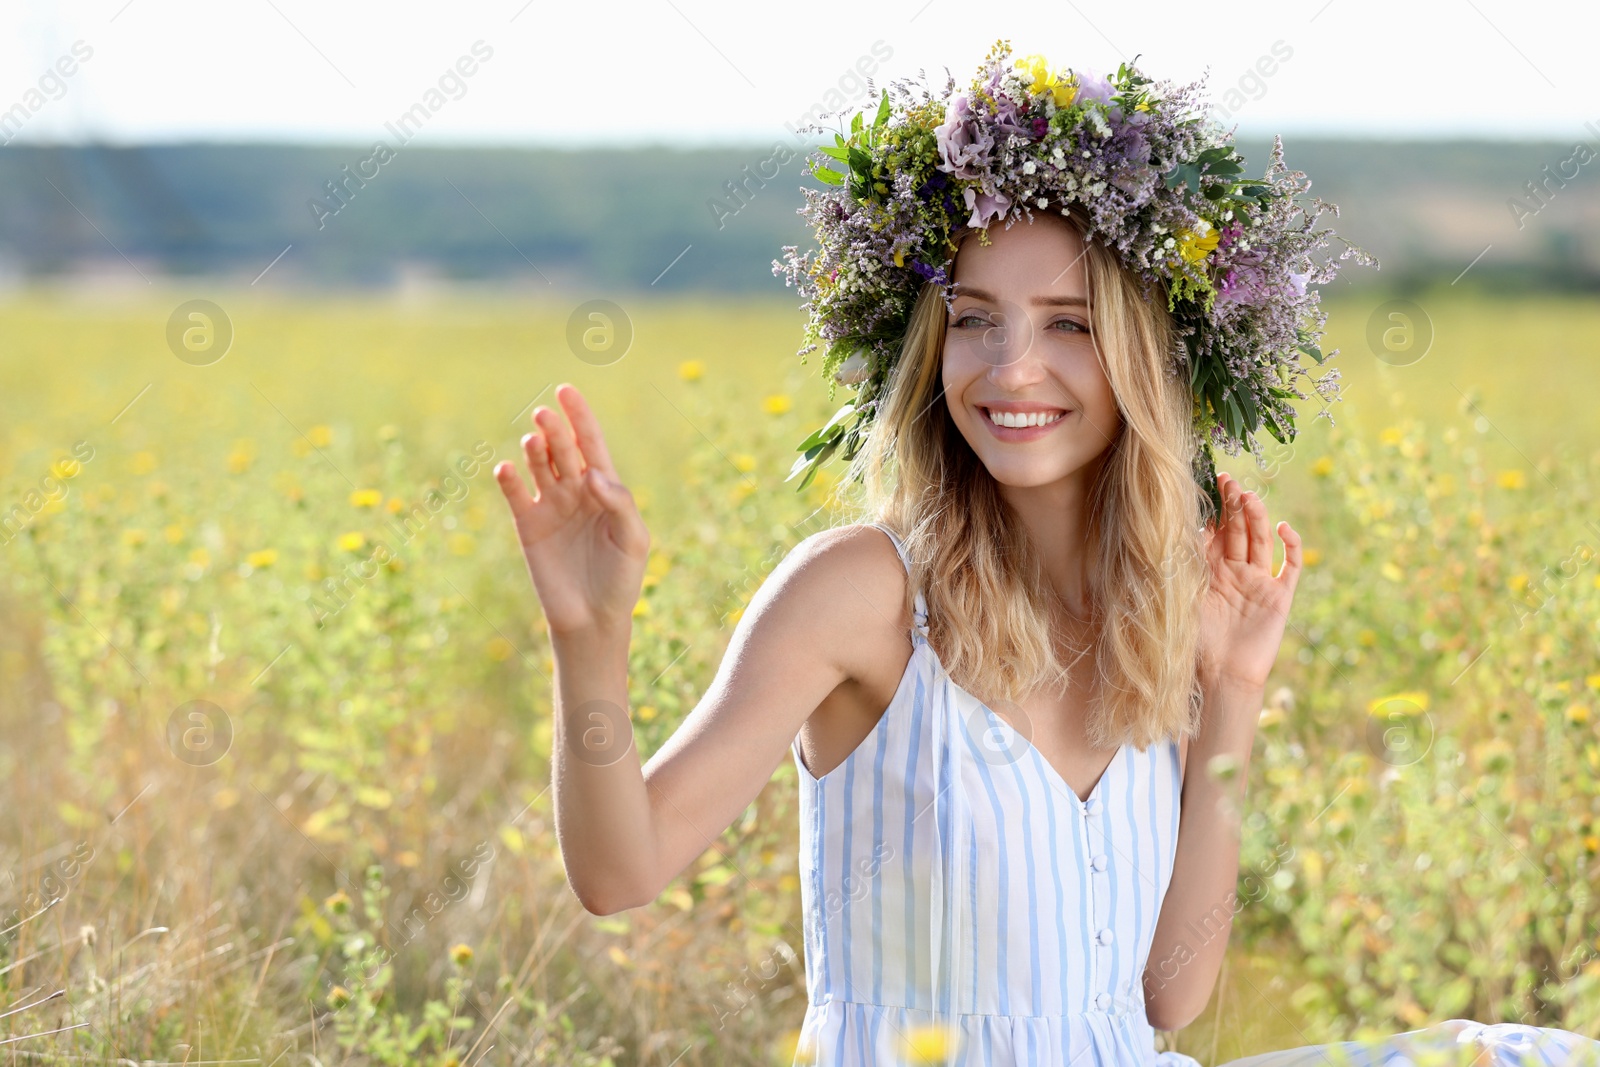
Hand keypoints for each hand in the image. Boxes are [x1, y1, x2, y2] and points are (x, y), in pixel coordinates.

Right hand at [494, 383, 649, 637]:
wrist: (593, 619)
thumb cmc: (621, 579)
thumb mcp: (633, 540)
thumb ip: (619, 503)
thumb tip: (591, 473)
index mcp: (606, 488)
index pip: (590, 443)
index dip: (579, 416)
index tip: (566, 390)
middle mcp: (576, 491)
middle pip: (563, 450)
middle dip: (555, 430)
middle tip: (544, 415)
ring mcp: (550, 506)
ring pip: (540, 467)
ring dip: (535, 452)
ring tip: (533, 441)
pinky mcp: (528, 526)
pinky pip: (516, 495)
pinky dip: (509, 480)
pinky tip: (507, 469)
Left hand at [1197, 472, 1302, 691]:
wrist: (1223, 677)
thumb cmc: (1196, 644)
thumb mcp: (1180, 602)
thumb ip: (1175, 571)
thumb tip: (1151, 538)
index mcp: (1210, 572)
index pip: (1214, 533)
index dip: (1214, 511)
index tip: (1208, 486)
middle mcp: (1235, 572)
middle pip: (1237, 531)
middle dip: (1233, 505)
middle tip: (1228, 481)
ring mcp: (1259, 582)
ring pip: (1260, 541)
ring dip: (1257, 518)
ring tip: (1249, 496)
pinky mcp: (1280, 596)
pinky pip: (1289, 566)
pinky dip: (1291, 546)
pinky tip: (1283, 528)